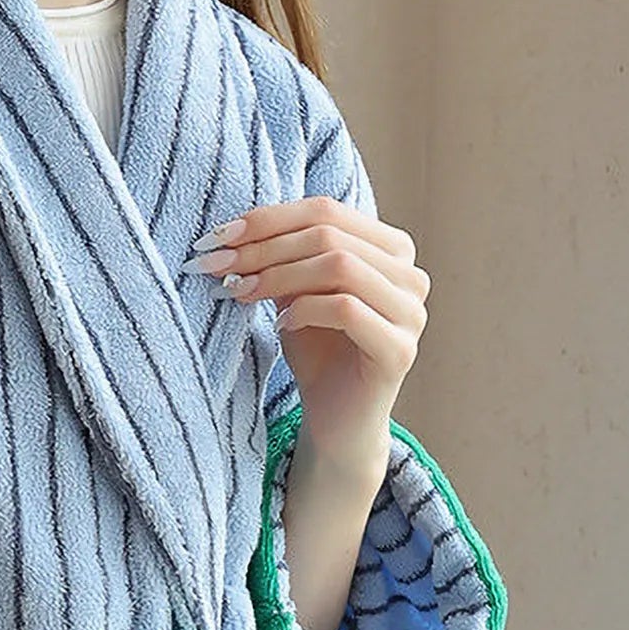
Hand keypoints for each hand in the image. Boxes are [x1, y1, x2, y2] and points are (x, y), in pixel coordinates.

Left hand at [188, 196, 428, 469]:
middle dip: (264, 247)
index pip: (326, 209)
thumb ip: (281, 256)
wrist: (335, 419)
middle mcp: (410, 274)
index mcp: (390, 248)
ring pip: (339, 266)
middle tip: (217, 265)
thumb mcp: (294, 292)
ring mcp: (411, 312)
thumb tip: (232, 230)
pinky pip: (346, 309)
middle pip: (329, 234)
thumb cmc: (316, 350)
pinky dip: (304, 310)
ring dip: (278, 275)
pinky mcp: (400, 349)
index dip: (268, 218)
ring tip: (240, 292)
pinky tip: (281, 325)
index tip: (217, 236)